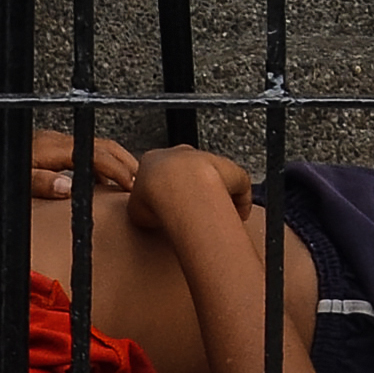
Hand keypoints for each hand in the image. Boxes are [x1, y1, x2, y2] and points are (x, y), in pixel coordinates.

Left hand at [0, 125, 141, 199]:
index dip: (119, 170)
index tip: (136, 189)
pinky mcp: (44, 151)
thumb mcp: (4, 183)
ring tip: (132, 187)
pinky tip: (102, 184)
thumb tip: (71, 188)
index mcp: (49, 147)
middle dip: (127, 164)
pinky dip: (98, 166)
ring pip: (93, 149)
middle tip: (146, 187)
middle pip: (101, 146)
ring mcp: (49, 144)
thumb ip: (37, 184)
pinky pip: (80, 155)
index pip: (96, 152)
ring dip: (115, 165)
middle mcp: (53, 141)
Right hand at [122, 142, 258, 229]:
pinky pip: (239, 185)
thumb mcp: (133, 208)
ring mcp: (208, 159)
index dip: (166, 193)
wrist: (175, 187)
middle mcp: (183, 154)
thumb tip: (145, 218)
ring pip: (216, 177)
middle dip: (193, 191)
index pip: (162, 174)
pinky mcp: (230, 168)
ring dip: (216, 195)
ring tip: (214, 216)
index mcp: (156, 159)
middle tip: (192, 214)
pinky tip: (237, 215)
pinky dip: (240, 200)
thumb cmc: (153, 196)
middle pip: (191, 172)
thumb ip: (140, 209)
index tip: (168, 209)